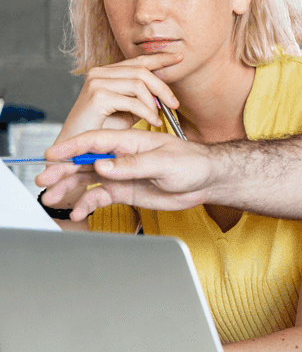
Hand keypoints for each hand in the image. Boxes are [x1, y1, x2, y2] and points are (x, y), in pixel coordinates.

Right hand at [38, 129, 215, 220]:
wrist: (207, 181)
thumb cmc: (192, 163)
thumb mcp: (165, 162)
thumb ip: (133, 164)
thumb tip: (103, 165)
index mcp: (129, 142)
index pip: (94, 141)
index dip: (71, 147)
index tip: (51, 155)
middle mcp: (120, 157)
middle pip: (84, 162)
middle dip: (62, 171)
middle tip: (44, 180)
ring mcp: (121, 174)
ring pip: (88, 180)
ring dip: (69, 188)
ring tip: (52, 198)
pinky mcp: (125, 191)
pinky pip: (100, 196)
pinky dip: (88, 203)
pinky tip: (80, 210)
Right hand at [57, 52, 183, 140]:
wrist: (77, 145)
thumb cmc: (103, 128)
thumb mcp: (128, 108)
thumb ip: (142, 96)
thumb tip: (164, 92)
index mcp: (107, 72)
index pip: (138, 60)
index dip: (160, 59)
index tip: (180, 58)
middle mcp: (99, 72)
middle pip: (142, 71)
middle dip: (163, 87)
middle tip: (175, 104)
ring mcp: (96, 82)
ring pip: (139, 84)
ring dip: (154, 103)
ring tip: (159, 118)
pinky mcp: (97, 96)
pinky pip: (133, 101)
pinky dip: (147, 113)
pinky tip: (153, 122)